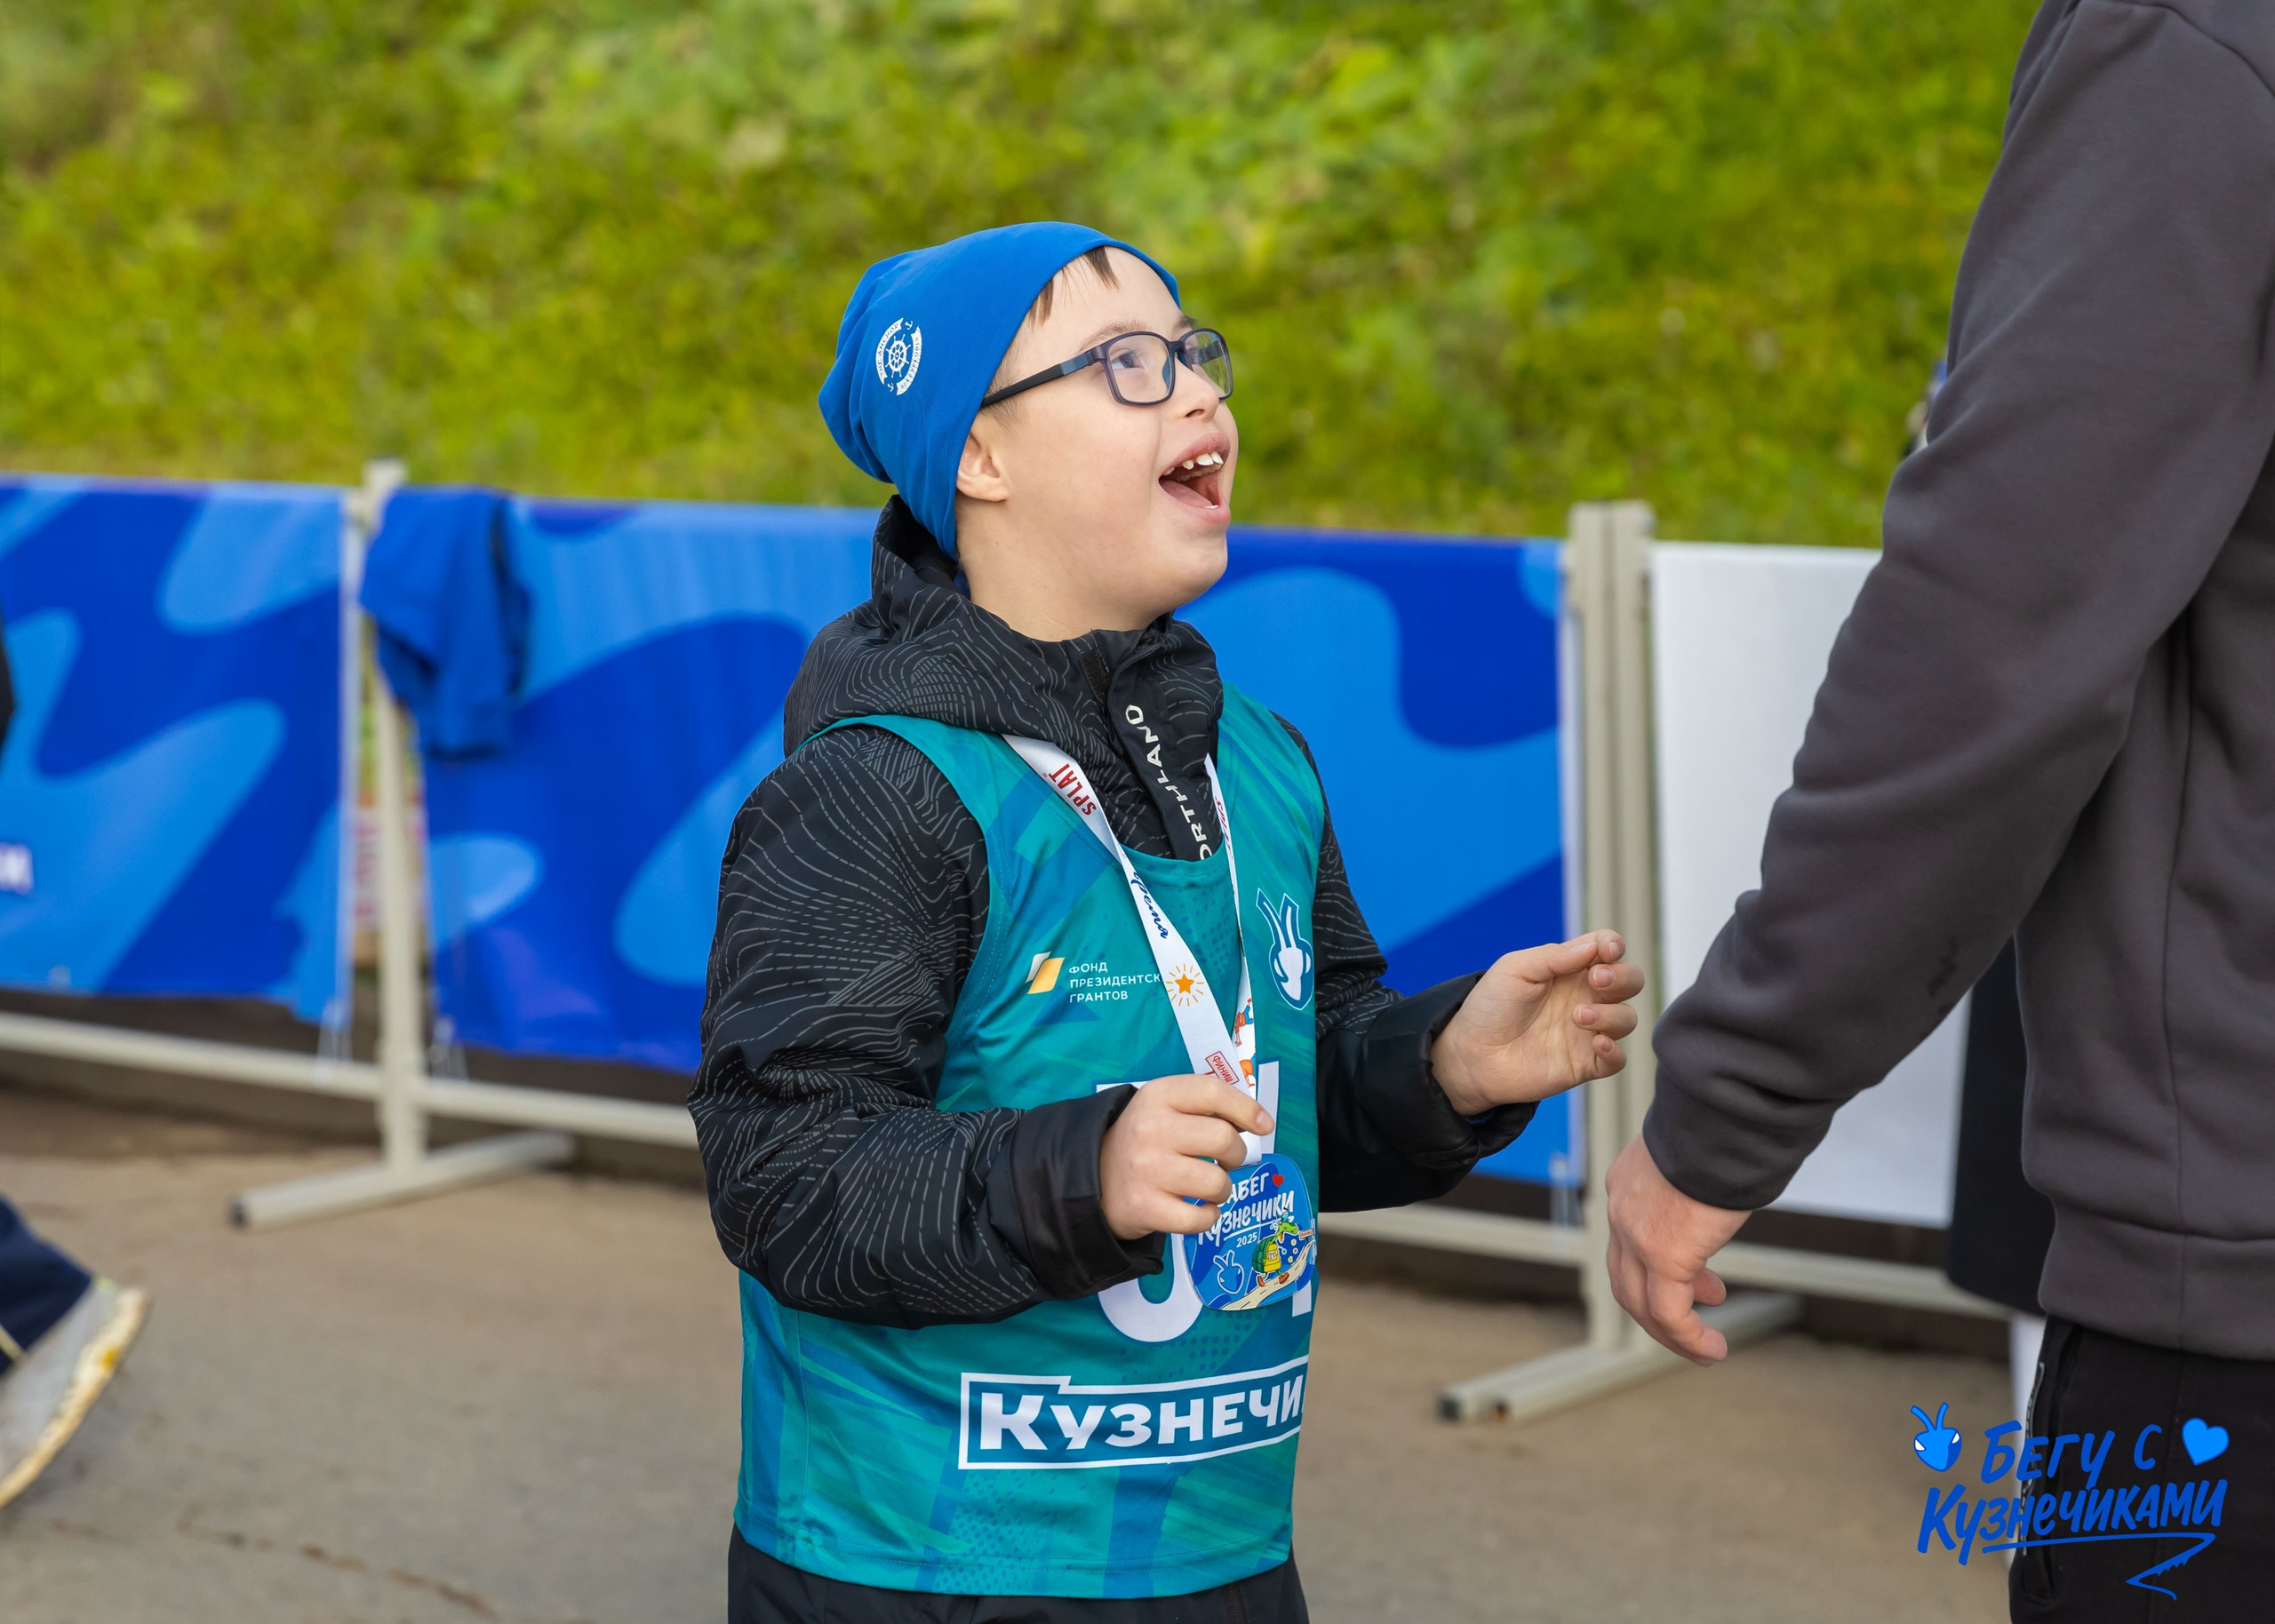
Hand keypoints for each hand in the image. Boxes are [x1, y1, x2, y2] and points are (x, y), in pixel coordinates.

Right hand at [1100, 1074, 1273, 1240]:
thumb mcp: (1165, 1107)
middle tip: (1224, 1161)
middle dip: (1236, 1155)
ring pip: (1217, 1183)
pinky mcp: (1144, 1207)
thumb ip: (1207, 1107)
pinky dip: (1208, 1217)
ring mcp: (1146, 1169)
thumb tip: (1258, 1122)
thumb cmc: (1146, 1140)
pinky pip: (1200, 1219)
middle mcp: (1150, 1129)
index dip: (1247, 1109)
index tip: (1263, 1126)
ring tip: (1207, 1187)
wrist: (1095, 1177)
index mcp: (1158, 1096)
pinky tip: (1199, 1209)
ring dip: (1222, 1189)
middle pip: (1224, 1139)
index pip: (1213, 1092)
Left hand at [1430, 931, 1645, 1116]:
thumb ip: (1555, 956)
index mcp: (1570, 969)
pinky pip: (1618, 1060)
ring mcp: (1587, 1031)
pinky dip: (1615, 1051)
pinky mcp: (1584, 1063)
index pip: (1608, 949)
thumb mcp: (1516, 969)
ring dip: (1612, 1014)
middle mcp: (1585, 997)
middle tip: (1595, 980)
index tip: (1606, 951)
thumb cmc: (1490, 1007)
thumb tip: (1595, 947)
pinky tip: (1596, 1043)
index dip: (1614, 946)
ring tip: (1576, 1017)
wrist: (1471, 1054)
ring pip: (1627, 1019)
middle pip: (1631, 981)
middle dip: (1623, 977)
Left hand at [1605, 1133, 1750, 1364]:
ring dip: (1673, 1334)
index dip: (1659, 1271)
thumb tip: (1721, 1200)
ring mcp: (1636, 1235)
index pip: (1630, 1242)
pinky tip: (1713, 1349)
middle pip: (1627, 1278)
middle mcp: (1622, 1210)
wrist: (1722, 1112)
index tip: (1702, 1283)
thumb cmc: (1724, 1125)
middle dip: (1660, 1307)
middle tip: (1695, 1320)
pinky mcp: (1663, 1255)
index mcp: (1626, 1184)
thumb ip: (1698, 1186)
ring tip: (1706, 1350)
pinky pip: (1669, 1313)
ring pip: (1641, 1304)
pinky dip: (1688, 1338)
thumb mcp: (1700, 1159)